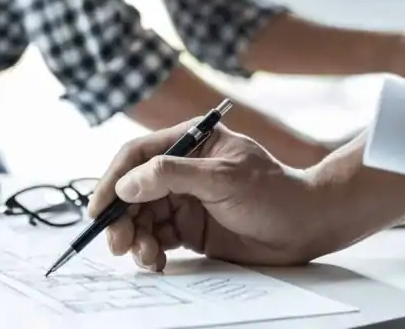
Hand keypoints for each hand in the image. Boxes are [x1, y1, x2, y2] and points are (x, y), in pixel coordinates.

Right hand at [87, 121, 322, 271]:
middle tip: (117, 243)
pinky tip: (157, 261)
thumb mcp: (223, 178)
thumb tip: (127, 183)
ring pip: (142, 217)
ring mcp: (185, 199)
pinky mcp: (190, 227)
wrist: (306, 227)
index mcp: (190, 142)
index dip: (113, 179)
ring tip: (146, 256)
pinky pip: (157, 238)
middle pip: (133, 190)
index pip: (138, 155)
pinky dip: (150, 251)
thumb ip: (173, 176)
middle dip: (121, 217)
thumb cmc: (274, 192)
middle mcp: (182, 169)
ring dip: (135, 238)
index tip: (99, 208)